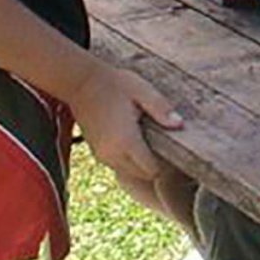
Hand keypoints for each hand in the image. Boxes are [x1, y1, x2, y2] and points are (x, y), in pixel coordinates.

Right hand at [66, 60, 182, 183]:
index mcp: (127, 142)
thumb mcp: (142, 91)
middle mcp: (113, 155)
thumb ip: (161, 109)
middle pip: (141, 176)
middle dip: (153, 166)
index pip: (151, 171)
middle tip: (161, 143)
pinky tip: (132, 139)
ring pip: (128, 173)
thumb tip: (180, 125)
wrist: (80, 83)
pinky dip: (127, 160)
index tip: (170, 148)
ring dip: (139, 164)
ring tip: (147, 140)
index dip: (164, 164)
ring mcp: (102, 155)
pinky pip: (117, 165)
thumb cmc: (114, 84)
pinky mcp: (96, 152)